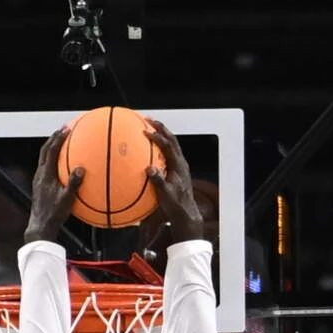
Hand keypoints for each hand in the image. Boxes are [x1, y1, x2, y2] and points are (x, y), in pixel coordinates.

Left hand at [24, 126, 84, 243]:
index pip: (51, 151)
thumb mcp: (67, 199)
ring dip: (51, 148)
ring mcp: (38, 180)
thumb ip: (73, 183)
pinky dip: (51, 159)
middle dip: (53, 138)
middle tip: (62, 130)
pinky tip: (59, 163)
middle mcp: (40, 175)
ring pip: (43, 158)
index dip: (58, 138)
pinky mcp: (39, 186)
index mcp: (45, 175)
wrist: (40, 226)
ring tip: (60, 142)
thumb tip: (81, 169)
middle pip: (44, 150)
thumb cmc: (54, 214)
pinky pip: (45, 166)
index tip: (66, 129)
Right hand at [144, 120, 204, 243]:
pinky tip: (152, 147)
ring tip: (151, 127)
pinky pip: (169, 152)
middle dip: (161, 128)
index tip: (146, 131)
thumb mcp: (165, 194)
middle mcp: (181, 163)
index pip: (169, 146)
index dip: (158, 137)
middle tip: (149, 119)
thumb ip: (158, 181)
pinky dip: (162, 145)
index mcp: (179, 166)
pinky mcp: (177, 170)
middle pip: (172, 140)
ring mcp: (180, 166)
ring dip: (163, 134)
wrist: (186, 213)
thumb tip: (149, 168)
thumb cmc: (176, 205)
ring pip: (172, 144)